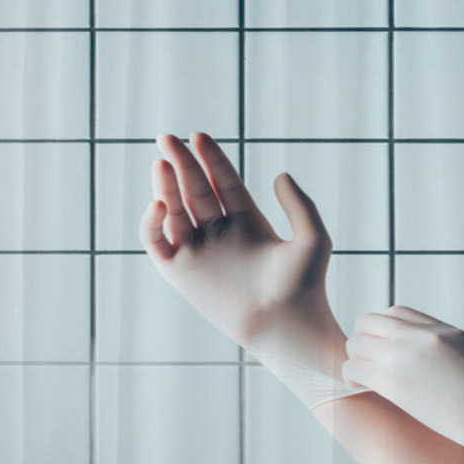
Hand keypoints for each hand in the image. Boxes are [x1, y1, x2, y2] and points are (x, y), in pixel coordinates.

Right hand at [139, 132, 346, 384]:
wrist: (287, 327)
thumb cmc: (305, 287)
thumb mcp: (312, 239)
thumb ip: (300, 205)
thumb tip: (280, 175)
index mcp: (249, 223)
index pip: (224, 182)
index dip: (211, 158)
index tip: (199, 136)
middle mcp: (221, 234)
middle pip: (195, 189)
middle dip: (181, 163)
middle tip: (168, 137)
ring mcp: (200, 252)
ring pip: (174, 210)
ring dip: (165, 185)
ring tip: (161, 160)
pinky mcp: (181, 273)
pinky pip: (156, 243)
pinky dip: (152, 223)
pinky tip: (159, 203)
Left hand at [343, 306, 463, 452]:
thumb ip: (443, 348)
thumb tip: (426, 358)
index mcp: (441, 329)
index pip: (395, 312)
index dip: (383, 331)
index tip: (383, 350)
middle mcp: (421, 335)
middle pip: (369, 321)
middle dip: (362, 341)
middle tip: (367, 363)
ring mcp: (406, 354)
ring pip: (356, 342)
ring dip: (354, 359)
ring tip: (362, 379)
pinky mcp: (394, 380)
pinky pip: (353, 369)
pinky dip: (350, 378)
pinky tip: (359, 389)